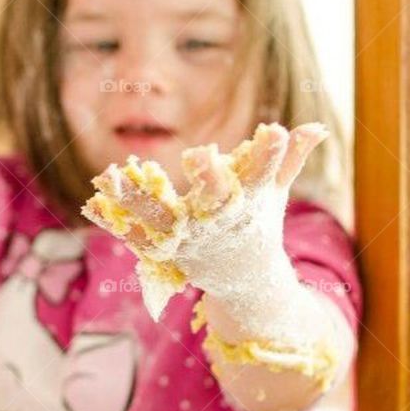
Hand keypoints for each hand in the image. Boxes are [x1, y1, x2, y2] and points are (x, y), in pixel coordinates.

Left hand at [82, 122, 327, 319]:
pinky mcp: (164, 250)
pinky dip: (112, 220)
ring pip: (160, 215)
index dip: (269, 153)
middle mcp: (220, 222)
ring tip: (110, 174)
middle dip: (210, 179)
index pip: (263, 173)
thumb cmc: (258, 225)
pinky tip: (92, 202)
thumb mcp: (275, 192)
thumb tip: (317, 127)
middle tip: (201, 155)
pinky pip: (134, 233)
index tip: (273, 130)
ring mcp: (190, 239)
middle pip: (214, 198)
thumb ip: (290, 158)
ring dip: (135, 197)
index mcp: (249, 203)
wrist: (246, 284)